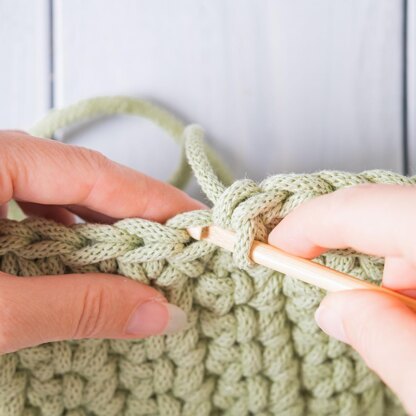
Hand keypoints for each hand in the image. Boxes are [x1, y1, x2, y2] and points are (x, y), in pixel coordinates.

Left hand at [0, 131, 203, 353]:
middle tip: (177, 247)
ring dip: (102, 225)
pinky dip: (68, 231)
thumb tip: (159, 313)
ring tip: (141, 258)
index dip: (152, 199)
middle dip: (133, 215)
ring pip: (59, 191)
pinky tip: (85, 256)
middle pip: (83, 178)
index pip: (95, 172)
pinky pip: (35, 204)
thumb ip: (78, 307)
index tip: (198, 224)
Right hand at [269, 184, 415, 413]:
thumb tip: (335, 309)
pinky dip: (411, 273)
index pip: (363, 208)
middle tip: (324, 289)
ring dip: (390, 269)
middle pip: (390, 211)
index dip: (308, 223)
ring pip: (411, 225)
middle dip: (349, 249)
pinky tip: (411, 310)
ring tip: (387, 319)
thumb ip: (380, 338)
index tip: (275, 246)